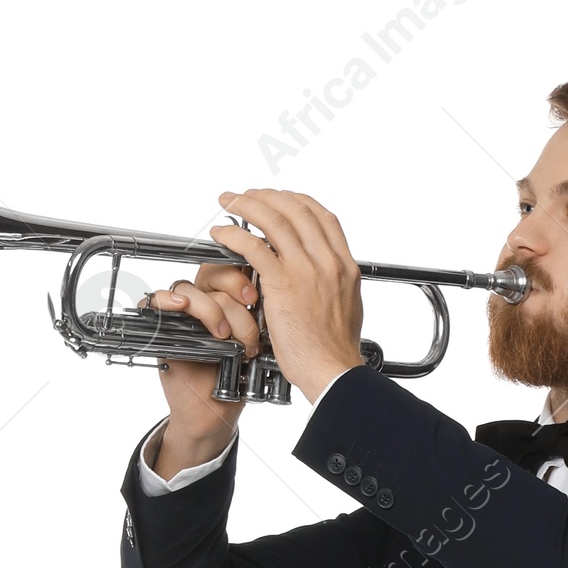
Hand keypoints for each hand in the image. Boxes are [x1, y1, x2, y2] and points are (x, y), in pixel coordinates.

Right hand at [143, 261, 259, 476]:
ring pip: (189, 288)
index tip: (255, 296)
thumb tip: (272, 289)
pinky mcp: (162, 329)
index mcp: (227, 299)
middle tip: (248, 310)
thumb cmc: (237, 379)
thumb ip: (258, 316)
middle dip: (233, 288)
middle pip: (211, 272)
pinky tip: (181, 307)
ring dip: (210, 308)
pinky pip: (155, 302)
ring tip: (224, 336)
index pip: (230, 266)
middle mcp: (204, 302)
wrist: (217, 413)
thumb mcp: (255, 343)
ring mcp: (182, 315)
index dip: (242, 273)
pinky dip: (166, 300)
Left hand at [208, 190, 365, 404]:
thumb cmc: (335, 350)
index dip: (295, 201)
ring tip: (228, 203)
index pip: (321, 216)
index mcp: (344, 264)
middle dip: (266, 195)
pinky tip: (222, 235)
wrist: (333, 372)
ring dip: (246, 205)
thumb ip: (333, 284)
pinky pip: (254, 247)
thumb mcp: (346, 306)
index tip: (277, 199)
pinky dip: (234, 235)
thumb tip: (322, 275)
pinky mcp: (283, 284)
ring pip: (273, 219)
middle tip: (246, 196)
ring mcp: (306, 270)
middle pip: (296, 208)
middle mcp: (327, 260)